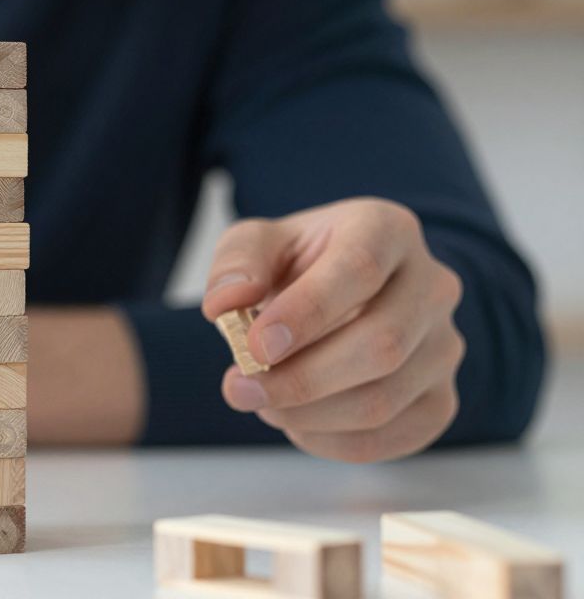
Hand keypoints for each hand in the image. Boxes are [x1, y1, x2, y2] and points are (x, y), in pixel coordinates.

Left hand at [201, 198, 465, 462]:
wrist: (334, 295)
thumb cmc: (296, 265)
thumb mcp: (256, 244)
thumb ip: (236, 263)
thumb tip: (226, 305)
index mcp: (387, 229)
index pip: (361, 268)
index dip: (308, 312)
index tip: (256, 345)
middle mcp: (432, 286)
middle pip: (383, 344)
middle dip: (302, 378)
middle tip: (239, 388)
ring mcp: (444, 346)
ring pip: (386, 399)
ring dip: (310, 414)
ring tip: (261, 401)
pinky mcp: (441, 398)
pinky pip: (396, 436)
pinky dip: (334, 442)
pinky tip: (295, 424)